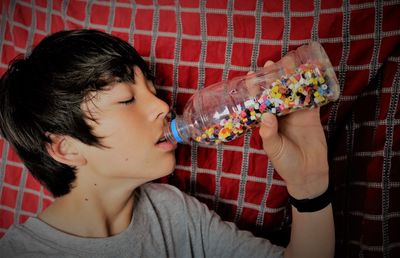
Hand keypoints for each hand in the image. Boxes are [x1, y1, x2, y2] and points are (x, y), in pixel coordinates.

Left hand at [258, 62, 328, 198]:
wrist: (309, 173)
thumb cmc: (286, 163)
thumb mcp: (274, 150)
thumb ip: (270, 134)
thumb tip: (266, 116)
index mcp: (266, 122)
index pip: (259, 101)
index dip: (255, 89)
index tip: (252, 74)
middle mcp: (279, 115)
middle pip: (275, 92)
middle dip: (273, 78)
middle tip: (270, 63)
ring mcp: (295, 114)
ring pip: (292, 91)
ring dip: (291, 78)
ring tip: (289, 62)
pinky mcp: (311, 115)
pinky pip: (310, 98)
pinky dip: (311, 86)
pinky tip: (310, 73)